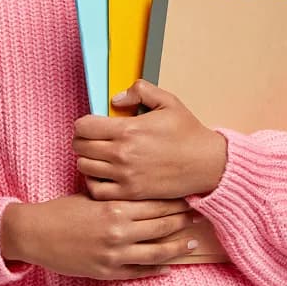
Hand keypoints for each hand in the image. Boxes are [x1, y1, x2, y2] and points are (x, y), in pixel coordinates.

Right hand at [0, 193, 201, 278]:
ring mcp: (115, 254)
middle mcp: (119, 231)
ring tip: (191, 242)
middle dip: (182, 221)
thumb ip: (117, 194)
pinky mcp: (108, 272)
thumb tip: (141, 188)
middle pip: (161, 225)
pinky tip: (168, 266)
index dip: (175, 201)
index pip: (155, 203)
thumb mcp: (91, 195)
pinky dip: (156, 269)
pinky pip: (139, 272)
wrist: (36, 234)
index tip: (189, 197)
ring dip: (177, 247)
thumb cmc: (63, 210)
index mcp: (115, 207)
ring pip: (157, 252)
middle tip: (199, 216)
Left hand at [72, 80, 227, 200]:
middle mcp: (122, 154)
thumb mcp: (168, 101)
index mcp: (128, 130)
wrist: (206, 164)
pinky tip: (102, 174)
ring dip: (86, 159)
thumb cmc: (188, 133)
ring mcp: (125, 176)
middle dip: (82, 139)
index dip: (83, 123)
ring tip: (97, 155)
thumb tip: (116, 98)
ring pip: (84, 167)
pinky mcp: (131, 193)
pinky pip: (96, 190)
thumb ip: (140, 92)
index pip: (83, 126)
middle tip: (92, 139)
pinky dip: (93, 182)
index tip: (91, 124)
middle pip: (80, 146)